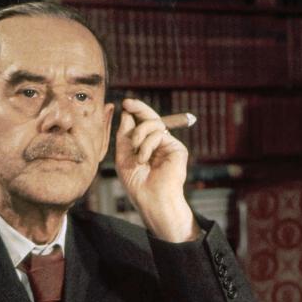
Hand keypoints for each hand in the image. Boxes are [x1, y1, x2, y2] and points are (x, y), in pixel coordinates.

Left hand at [114, 98, 197, 241]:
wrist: (151, 199)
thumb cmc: (136, 183)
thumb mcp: (123, 155)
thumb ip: (125, 133)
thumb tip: (126, 111)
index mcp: (146, 146)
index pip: (141, 124)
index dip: (134, 112)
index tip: (125, 104)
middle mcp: (159, 144)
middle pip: (151, 118)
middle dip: (139, 108)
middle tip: (128, 102)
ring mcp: (169, 146)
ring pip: (153, 123)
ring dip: (139, 135)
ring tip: (135, 152)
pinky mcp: (177, 148)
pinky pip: (159, 134)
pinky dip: (147, 144)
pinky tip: (143, 159)